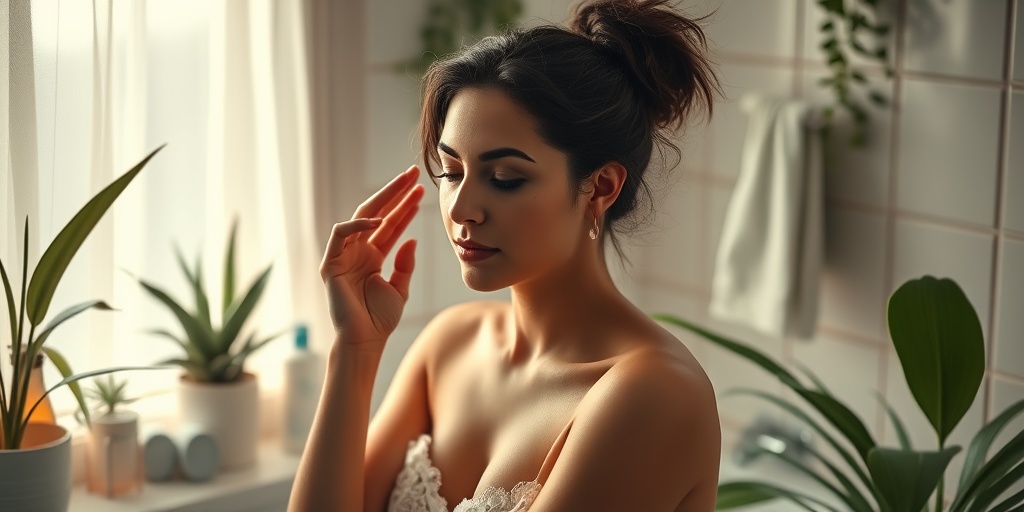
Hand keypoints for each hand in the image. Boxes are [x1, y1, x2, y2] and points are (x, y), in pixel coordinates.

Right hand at [320, 166, 424, 350]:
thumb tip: (412, 239)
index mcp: (373, 256)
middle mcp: (358, 251)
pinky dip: (358, 224)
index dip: (406, 207)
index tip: (422, 190)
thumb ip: (405, 264)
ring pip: (361, 216)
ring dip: (383, 199)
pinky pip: (341, 234)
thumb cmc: (380, 320)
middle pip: (377, 213)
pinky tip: (379, 218)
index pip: (391, 224)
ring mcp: (343, 255)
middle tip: (414, 173)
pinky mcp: (331, 263)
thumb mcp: (400, 288)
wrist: (365, 341)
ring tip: (404, 183)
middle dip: (395, 192)